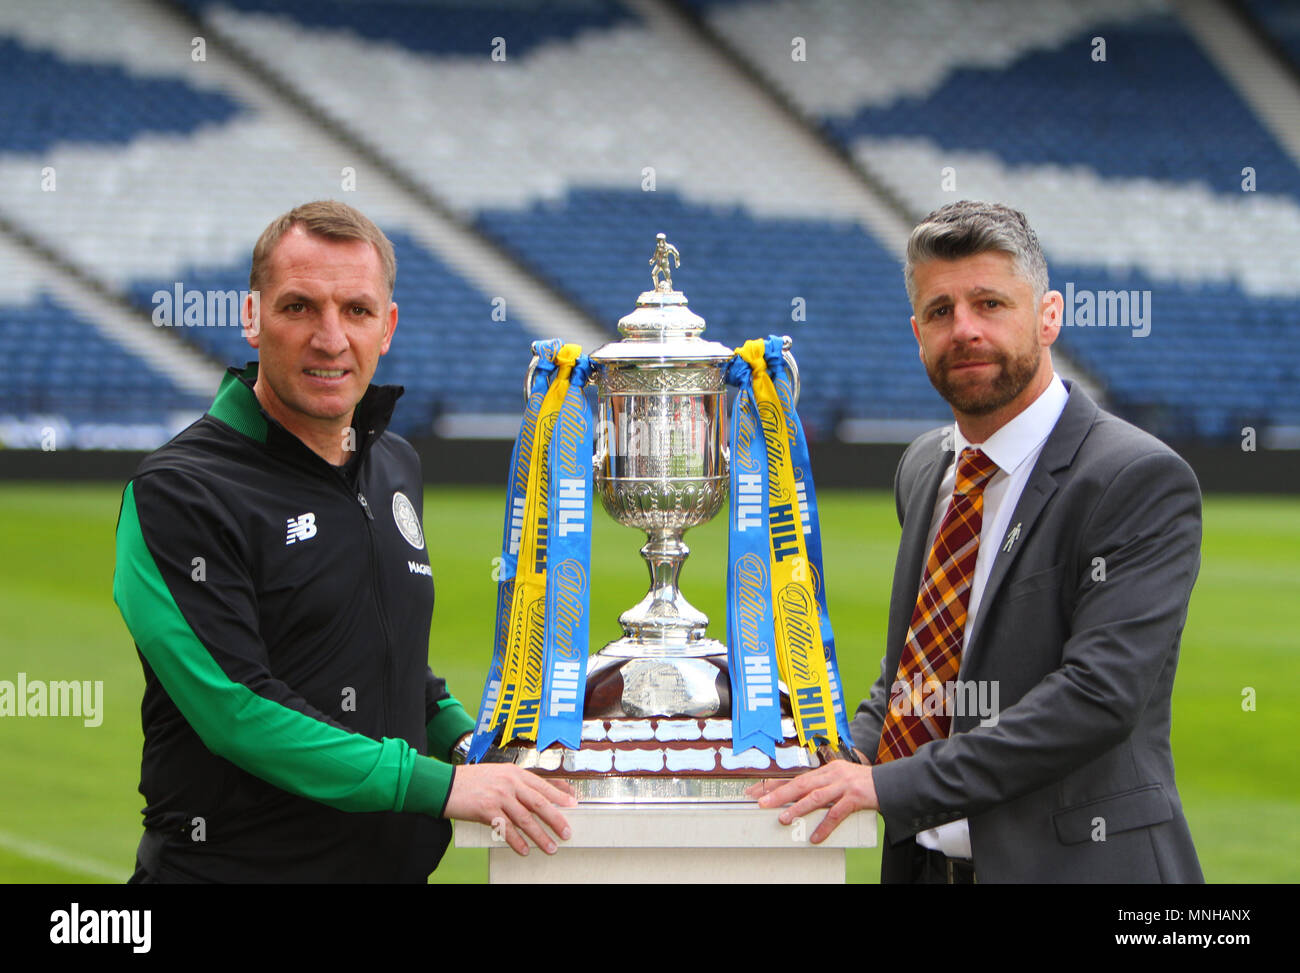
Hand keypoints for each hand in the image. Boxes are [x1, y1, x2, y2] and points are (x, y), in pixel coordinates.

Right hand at [443, 764, 576, 855]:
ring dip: (540, 836)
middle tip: (566, 832)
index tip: (574, 805)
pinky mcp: (486, 810)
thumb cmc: (472, 780)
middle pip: (539, 803)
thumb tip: (540, 792)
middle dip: (556, 820)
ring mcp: (499, 796)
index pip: (543, 785)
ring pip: (525, 819)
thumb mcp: (499, 774)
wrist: (445, 784)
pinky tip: (524, 850)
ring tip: (550, 847)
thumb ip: (519, 782)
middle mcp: (509, 783)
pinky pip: (506, 829)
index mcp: (514, 773)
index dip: (560, 796)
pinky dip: (517, 842)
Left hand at [745, 760, 877, 843]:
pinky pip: (836, 813)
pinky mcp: (855, 797)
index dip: (775, 784)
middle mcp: (832, 774)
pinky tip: (816, 836)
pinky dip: (825, 826)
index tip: (757, 791)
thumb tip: (799, 800)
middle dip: (779, 794)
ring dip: (797, 808)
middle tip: (762, 802)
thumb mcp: (840, 780)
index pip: (796, 777)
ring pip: (815, 797)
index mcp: (826, 770)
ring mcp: (843, 785)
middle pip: (801, 784)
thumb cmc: (863, 784)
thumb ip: (822, 787)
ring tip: (783, 818)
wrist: (891, 783)